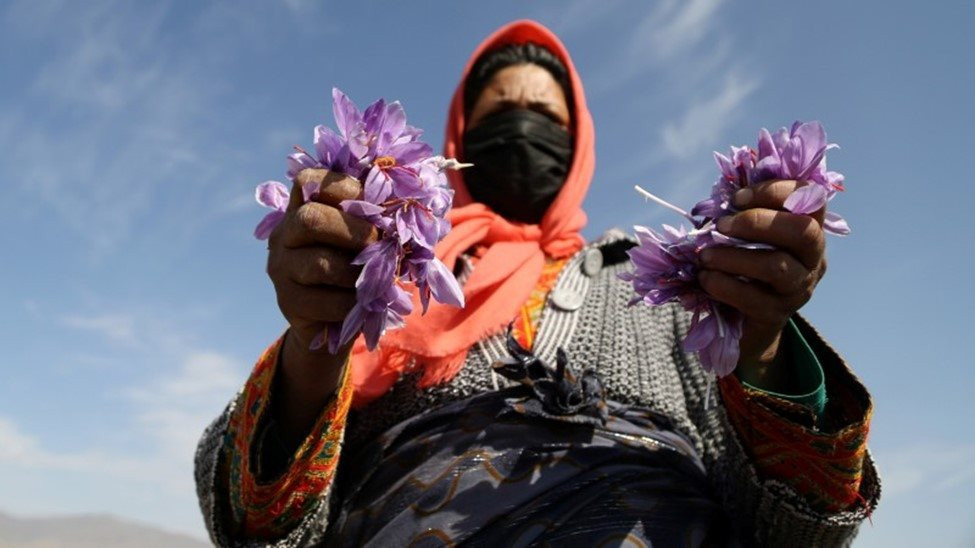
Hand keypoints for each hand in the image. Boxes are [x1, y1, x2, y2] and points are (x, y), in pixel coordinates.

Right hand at [267, 168, 375, 350]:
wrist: (333, 319)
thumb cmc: (355, 268)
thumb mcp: (363, 237)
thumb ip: (373, 218)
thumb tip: (401, 210)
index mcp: (301, 207)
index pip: (309, 182)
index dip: (346, 189)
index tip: (378, 207)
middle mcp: (284, 234)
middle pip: (311, 220)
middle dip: (356, 232)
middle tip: (382, 246)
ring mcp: (281, 268)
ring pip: (319, 263)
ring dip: (357, 271)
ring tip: (378, 278)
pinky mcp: (287, 301)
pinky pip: (323, 300)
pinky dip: (352, 302)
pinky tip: (364, 303)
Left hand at [697, 180, 826, 385]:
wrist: (744, 320)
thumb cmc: (743, 264)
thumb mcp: (746, 235)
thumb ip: (742, 213)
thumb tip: (720, 196)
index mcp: (810, 227)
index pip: (811, 198)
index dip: (775, 191)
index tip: (737, 198)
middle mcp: (813, 257)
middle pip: (802, 231)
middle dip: (756, 222)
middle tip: (721, 225)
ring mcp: (799, 288)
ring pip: (776, 266)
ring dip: (733, 257)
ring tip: (705, 256)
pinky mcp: (778, 314)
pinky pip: (752, 297)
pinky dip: (723, 284)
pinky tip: (705, 278)